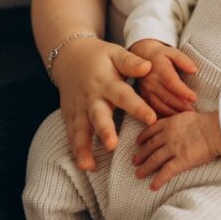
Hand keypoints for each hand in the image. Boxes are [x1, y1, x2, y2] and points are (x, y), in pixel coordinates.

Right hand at [51, 37, 155, 170]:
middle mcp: (91, 98)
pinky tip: (85, 166)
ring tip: (89, 166)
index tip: (151, 119)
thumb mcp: (115, 53)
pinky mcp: (69, 117)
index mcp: (106, 82)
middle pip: (97, 116)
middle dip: (104, 131)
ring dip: (84, 148)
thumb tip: (148, 66)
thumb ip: (130, 62)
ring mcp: (78, 109)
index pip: (124, 96)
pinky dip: (76, 150)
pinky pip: (72, 135)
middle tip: (112, 145)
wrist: (68, 57)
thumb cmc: (99, 57)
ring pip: (80, 130)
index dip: (137, 107)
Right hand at [129, 39, 196, 116]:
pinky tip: (174, 118)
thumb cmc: (161, 55)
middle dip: (181, 105)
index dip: (183, 91)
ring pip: (159, 105)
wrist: (140, 56)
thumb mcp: (172, 52)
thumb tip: (194, 70)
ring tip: (186, 116)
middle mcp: (151, 81)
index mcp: (159, 68)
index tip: (194, 98)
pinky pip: (153, 108)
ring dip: (173, 113)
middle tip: (193, 111)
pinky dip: (164, 115)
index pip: (172, 82)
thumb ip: (183, 60)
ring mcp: (146, 90)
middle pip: (167, 96)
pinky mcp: (143, 96)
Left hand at [133, 110, 220, 189]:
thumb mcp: (189, 115)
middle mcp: (168, 136)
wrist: (216, 130)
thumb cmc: (209, 122)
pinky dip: (158, 180)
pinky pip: (166, 172)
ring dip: (145, 168)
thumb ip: (181, 121)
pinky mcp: (181, 161)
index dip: (143, 136)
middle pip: (150, 146)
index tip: (138, 142)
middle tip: (134, 161)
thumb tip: (181, 124)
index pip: (152, 130)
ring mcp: (173, 149)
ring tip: (138, 174)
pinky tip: (152, 187)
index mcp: (170, 123)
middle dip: (141, 154)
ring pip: (154, 159)